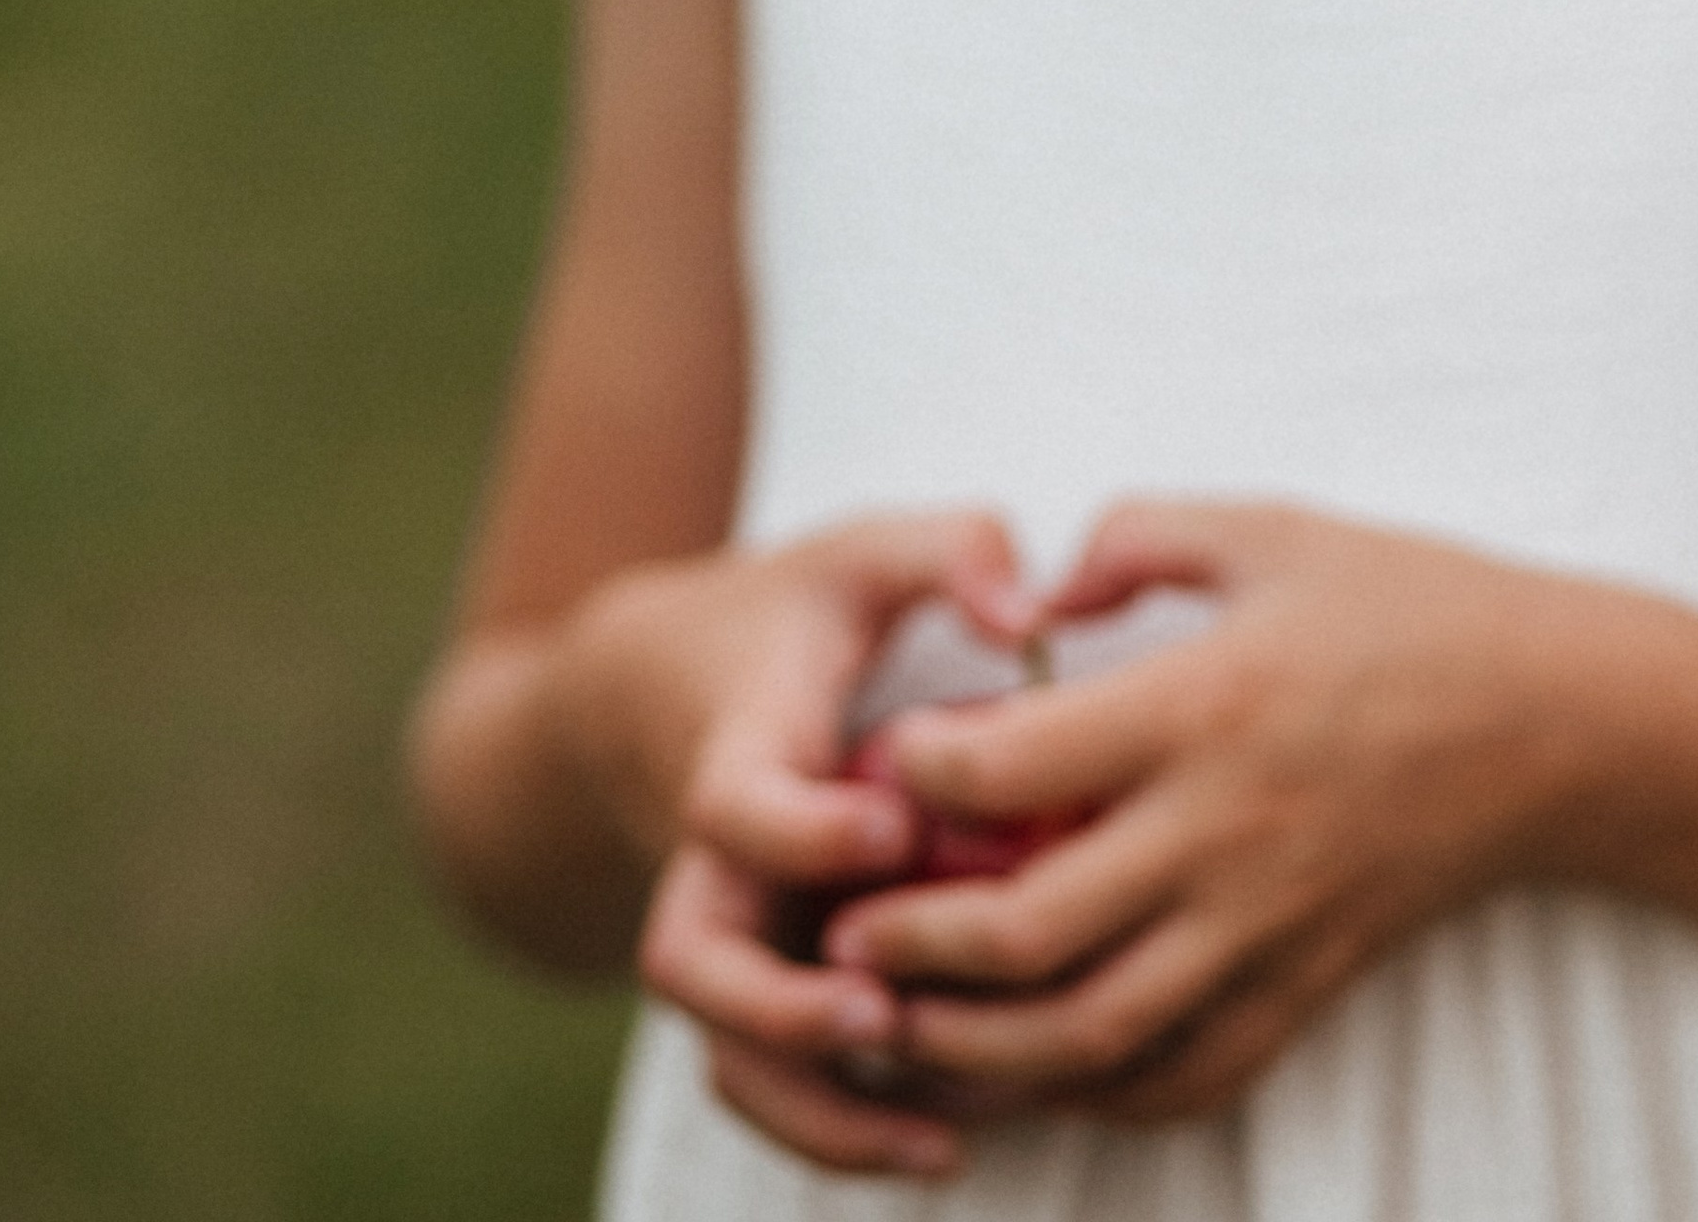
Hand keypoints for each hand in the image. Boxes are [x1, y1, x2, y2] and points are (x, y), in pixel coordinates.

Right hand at [564, 507, 1032, 1180]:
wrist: (668, 681)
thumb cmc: (797, 612)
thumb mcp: (866, 552)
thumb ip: (952, 551)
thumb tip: (1029, 612)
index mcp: (734, 750)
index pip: (733, 807)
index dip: (805, 828)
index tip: (896, 825)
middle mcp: (711, 864)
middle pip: (694, 964)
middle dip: (780, 1009)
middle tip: (882, 1013)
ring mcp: (733, 936)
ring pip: (730, 1059)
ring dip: (821, 1111)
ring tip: (940, 1142)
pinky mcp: (763, 985)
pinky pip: (774, 1085)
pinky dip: (841, 1130)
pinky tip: (948, 1146)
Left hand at [810, 502, 1587, 1127]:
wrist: (1563, 719)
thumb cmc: (1410, 603)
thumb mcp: (1268, 527)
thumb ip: (1135, 536)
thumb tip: (1031, 588)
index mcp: (1203, 705)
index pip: (1012, 767)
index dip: (918, 774)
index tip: (876, 766)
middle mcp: (1224, 832)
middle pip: (1027, 930)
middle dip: (909, 943)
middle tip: (837, 931)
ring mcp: (1268, 927)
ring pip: (1090, 1035)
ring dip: (975, 1046)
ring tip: (898, 1025)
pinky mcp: (1309, 986)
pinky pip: (1186, 1077)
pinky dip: (1099, 1095)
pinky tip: (1039, 1074)